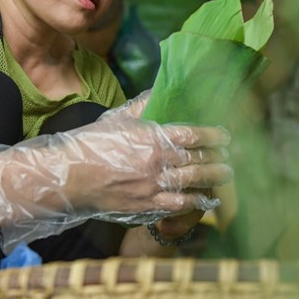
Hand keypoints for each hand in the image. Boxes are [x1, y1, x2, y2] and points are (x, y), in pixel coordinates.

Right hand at [0, 107, 231, 252]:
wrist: (67, 178)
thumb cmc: (91, 144)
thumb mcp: (117, 119)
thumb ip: (143, 106)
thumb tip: (161, 91)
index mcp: (150, 137)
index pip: (191, 135)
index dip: (213, 135)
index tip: (225, 136)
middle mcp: (155, 163)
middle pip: (197, 160)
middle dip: (218, 158)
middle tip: (231, 156)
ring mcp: (151, 188)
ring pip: (193, 183)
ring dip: (214, 179)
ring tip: (226, 175)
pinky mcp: (145, 207)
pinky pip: (178, 205)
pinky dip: (196, 202)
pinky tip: (207, 199)